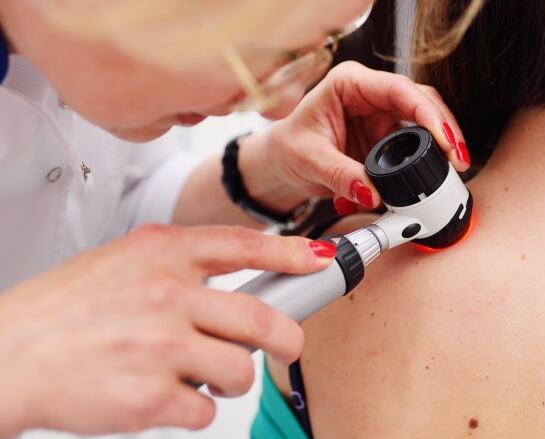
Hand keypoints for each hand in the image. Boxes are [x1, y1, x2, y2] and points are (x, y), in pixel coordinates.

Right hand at [0, 225, 334, 435]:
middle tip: (285, 343)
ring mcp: (160, 347)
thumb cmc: (64, 310)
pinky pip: (205, 411)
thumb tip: (243, 282)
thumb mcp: (123, 262)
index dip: (291, 253)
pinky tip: (166, 395)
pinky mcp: (150, 398)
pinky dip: (195, 409)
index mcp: (160, 254)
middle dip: (287, 336)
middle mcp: (165, 295)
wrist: (6, 354)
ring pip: (239, 370)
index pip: (243, 245)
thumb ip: (182, 268)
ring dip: (229, 379)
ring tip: (200, 375)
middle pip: (261, 318)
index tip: (320, 260)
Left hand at [238, 61, 470, 215]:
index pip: (398, 89)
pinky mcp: (388, 136)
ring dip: (441, 145)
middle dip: (444, 129)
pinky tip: (434, 176)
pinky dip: (427, 160)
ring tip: (452, 170)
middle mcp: (371, 94)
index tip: (443, 139)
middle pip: (421, 101)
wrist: (281, 163)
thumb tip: (374, 194)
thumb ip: (341, 176)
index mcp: (349, 83)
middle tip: (457, 160)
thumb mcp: (309, 160)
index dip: (427, 113)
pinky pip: (417, 144)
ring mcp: (382, 114)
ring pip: (425, 121)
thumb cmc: (289, 149)